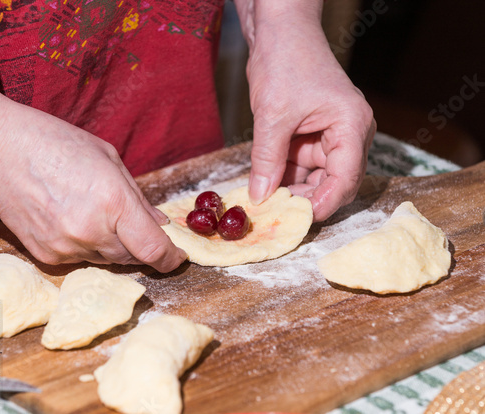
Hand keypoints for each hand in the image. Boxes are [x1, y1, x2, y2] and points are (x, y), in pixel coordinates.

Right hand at [0, 87, 185, 270]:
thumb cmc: (57, 143)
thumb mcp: (110, 160)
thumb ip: (138, 199)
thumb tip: (160, 225)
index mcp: (113, 202)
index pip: (153, 249)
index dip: (171, 258)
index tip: (177, 256)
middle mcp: (91, 230)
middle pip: (133, 258)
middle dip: (144, 246)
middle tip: (140, 228)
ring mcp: (66, 246)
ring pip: (109, 260)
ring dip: (117, 246)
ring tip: (102, 215)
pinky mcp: (46, 255)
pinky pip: (82, 259)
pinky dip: (90, 246)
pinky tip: (78, 220)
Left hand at [243, 4, 375, 220]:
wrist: (279, 32)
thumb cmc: (285, 61)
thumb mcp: (272, 115)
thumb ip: (266, 160)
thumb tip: (259, 198)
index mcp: (352, 125)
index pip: (346, 177)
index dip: (324, 203)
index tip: (298, 220)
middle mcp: (349, 134)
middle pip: (334, 182)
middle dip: (306, 199)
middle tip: (277, 213)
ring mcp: (331, 136)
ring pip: (317, 178)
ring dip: (293, 190)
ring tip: (267, 201)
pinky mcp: (314, 137)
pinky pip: (303, 166)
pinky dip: (286, 177)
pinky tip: (267, 186)